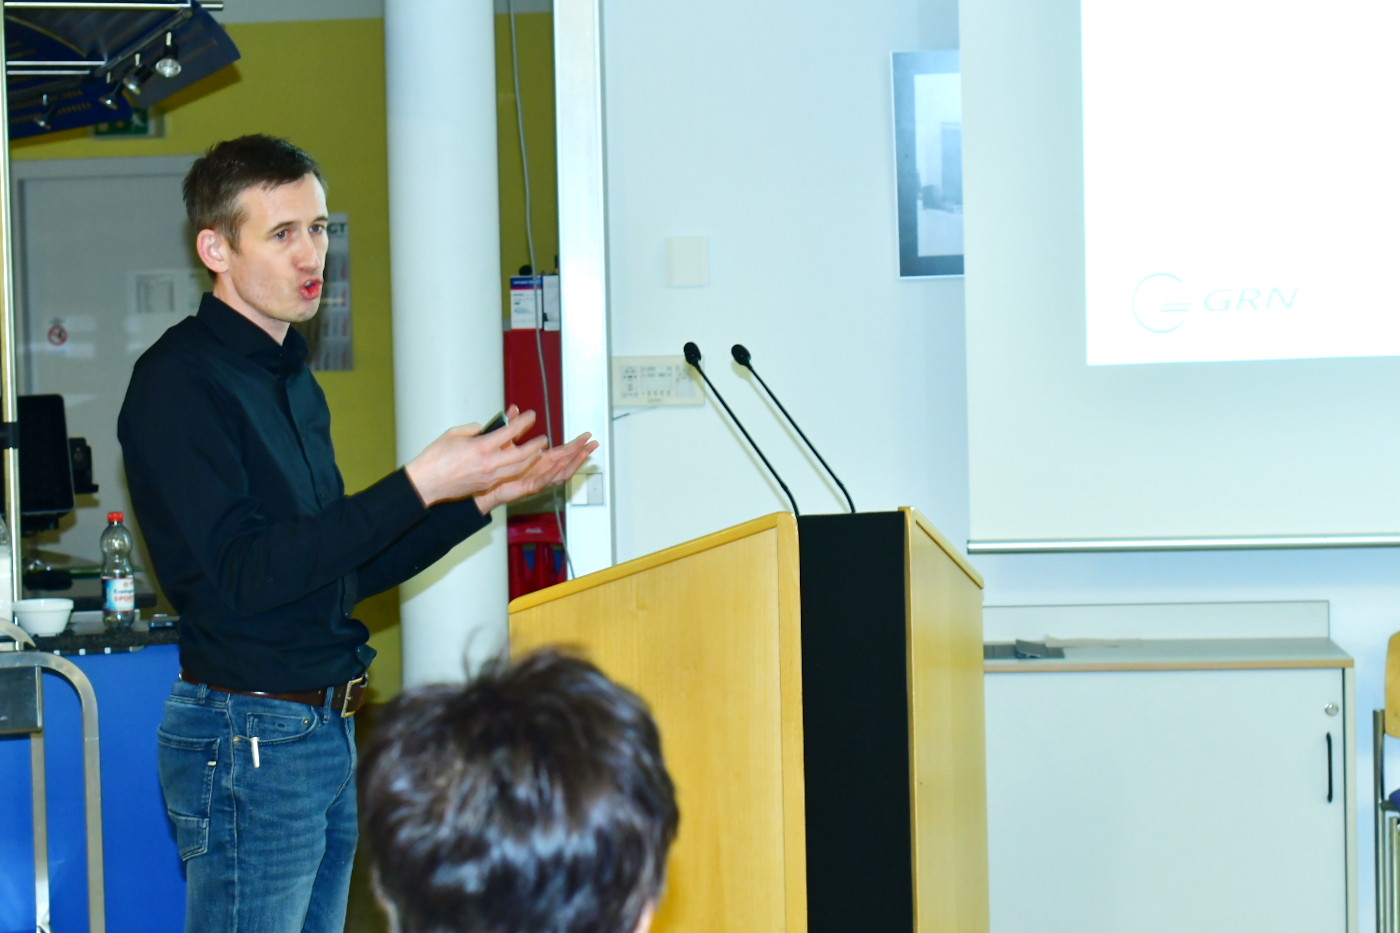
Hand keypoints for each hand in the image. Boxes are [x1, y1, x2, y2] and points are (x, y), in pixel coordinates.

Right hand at [404, 405, 548, 506]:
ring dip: (530, 460)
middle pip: (521, 454)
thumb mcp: (453, 434)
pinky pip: (507, 476)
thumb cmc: (435, 458)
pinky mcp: (486, 485)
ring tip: (538, 452)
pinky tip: (521, 465)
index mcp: (481, 447)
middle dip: (535, 445)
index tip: (531, 416)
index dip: (523, 422)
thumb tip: (485, 430)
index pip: (509, 432)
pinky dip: (518, 469)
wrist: (426, 483)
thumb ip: (474, 429)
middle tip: (543, 438)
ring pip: (518, 468)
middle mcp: (489, 463)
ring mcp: (489, 476)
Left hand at [474, 430, 597, 513]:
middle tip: (593, 444)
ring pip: (560, 473)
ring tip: (584, 453)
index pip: (562, 452)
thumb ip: (512, 425)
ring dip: (574, 462)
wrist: (480, 486)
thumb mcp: (505, 440)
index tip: (586, 437)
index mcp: (538, 461)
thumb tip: (514, 409)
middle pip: (567, 461)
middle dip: (581, 452)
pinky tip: (562, 464)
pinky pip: (543, 481)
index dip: (575, 445)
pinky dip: (553, 473)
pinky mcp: (527, 487)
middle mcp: (540, 471)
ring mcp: (536, 479)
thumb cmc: (492, 467)